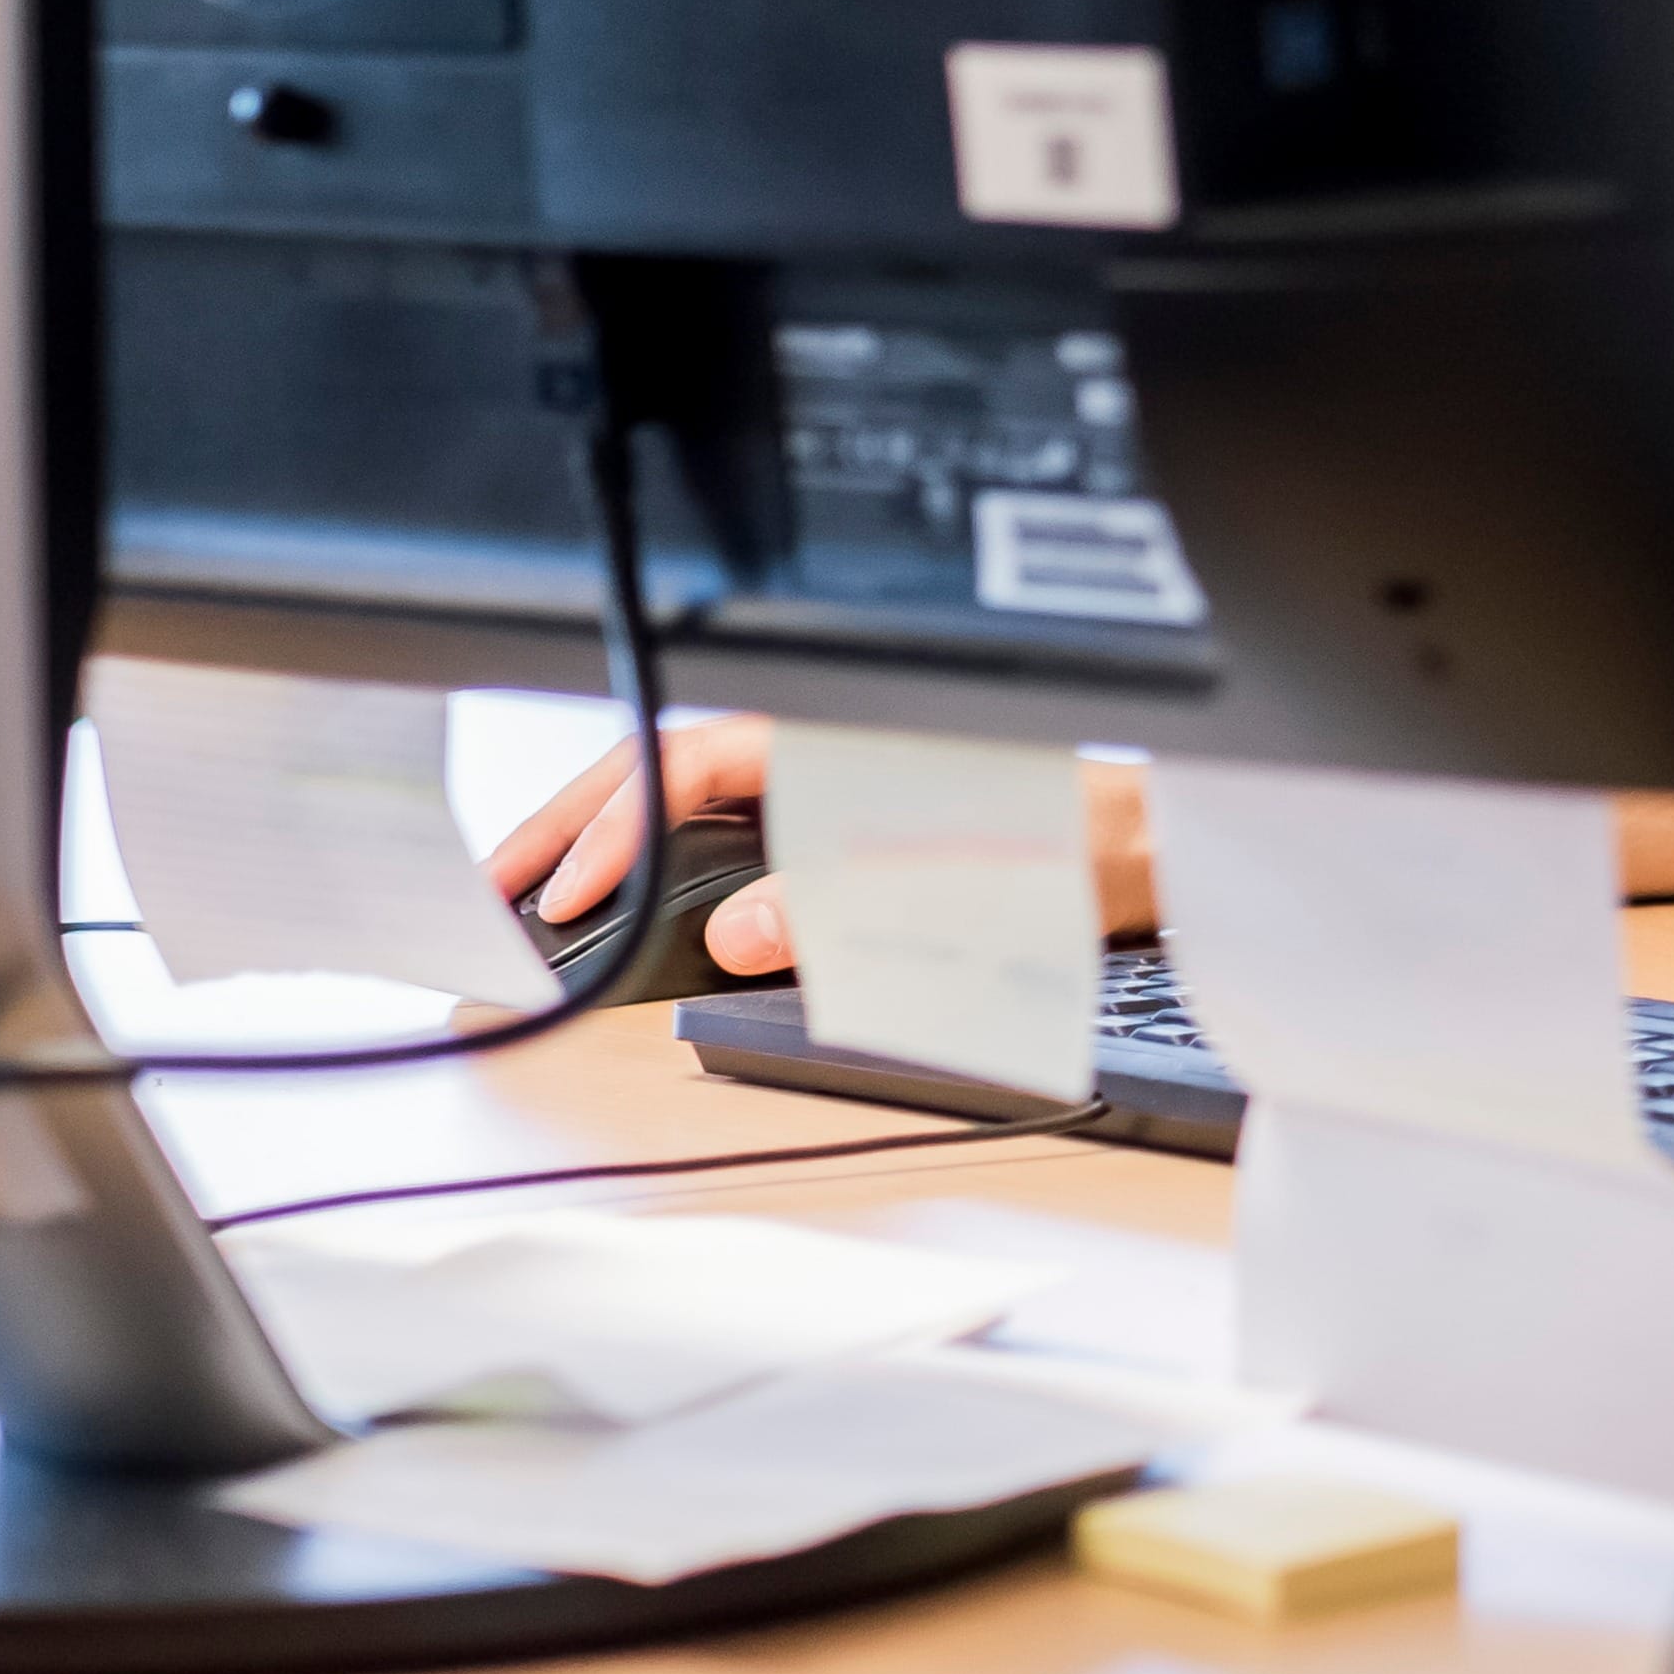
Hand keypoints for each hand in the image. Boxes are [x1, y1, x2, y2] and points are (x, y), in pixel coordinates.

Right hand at [477, 713, 1163, 981]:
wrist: (1179, 841)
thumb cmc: (1109, 839)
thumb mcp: (988, 879)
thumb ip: (860, 902)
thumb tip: (748, 929)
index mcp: (860, 744)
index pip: (699, 763)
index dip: (619, 824)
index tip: (566, 891)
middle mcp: (844, 753)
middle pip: (675, 767)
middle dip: (577, 820)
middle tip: (495, 885)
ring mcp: (845, 784)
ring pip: (697, 793)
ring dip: (615, 836)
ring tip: (538, 892)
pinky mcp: (858, 822)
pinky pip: (740, 824)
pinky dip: (671, 853)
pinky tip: (635, 892)